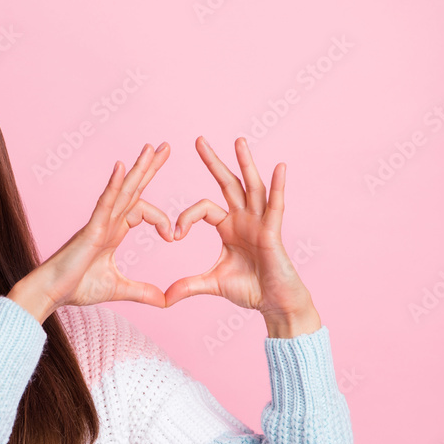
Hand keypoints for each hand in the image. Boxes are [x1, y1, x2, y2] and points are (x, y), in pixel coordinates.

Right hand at [34, 142, 175, 310]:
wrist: (51, 293)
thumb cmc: (76, 287)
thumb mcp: (118, 289)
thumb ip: (142, 292)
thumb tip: (165, 301)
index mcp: (113, 231)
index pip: (142, 210)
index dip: (162, 220)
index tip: (173, 237)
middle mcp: (107, 221)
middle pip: (133, 188)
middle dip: (150, 168)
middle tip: (165, 146)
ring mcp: (98, 222)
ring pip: (122, 190)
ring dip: (137, 168)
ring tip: (151, 148)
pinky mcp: (91, 229)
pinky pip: (105, 203)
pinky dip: (114, 185)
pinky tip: (122, 166)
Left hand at [164, 137, 316, 326]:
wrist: (274, 304)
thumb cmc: (249, 290)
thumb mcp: (212, 284)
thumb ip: (188, 286)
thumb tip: (164, 299)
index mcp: (228, 227)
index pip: (203, 208)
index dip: (186, 218)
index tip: (173, 235)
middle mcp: (244, 218)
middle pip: (227, 183)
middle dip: (213, 162)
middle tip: (198, 140)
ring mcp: (260, 222)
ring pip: (252, 187)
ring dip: (245, 163)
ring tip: (238, 140)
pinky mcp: (273, 232)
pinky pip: (276, 206)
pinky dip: (278, 187)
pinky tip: (279, 167)